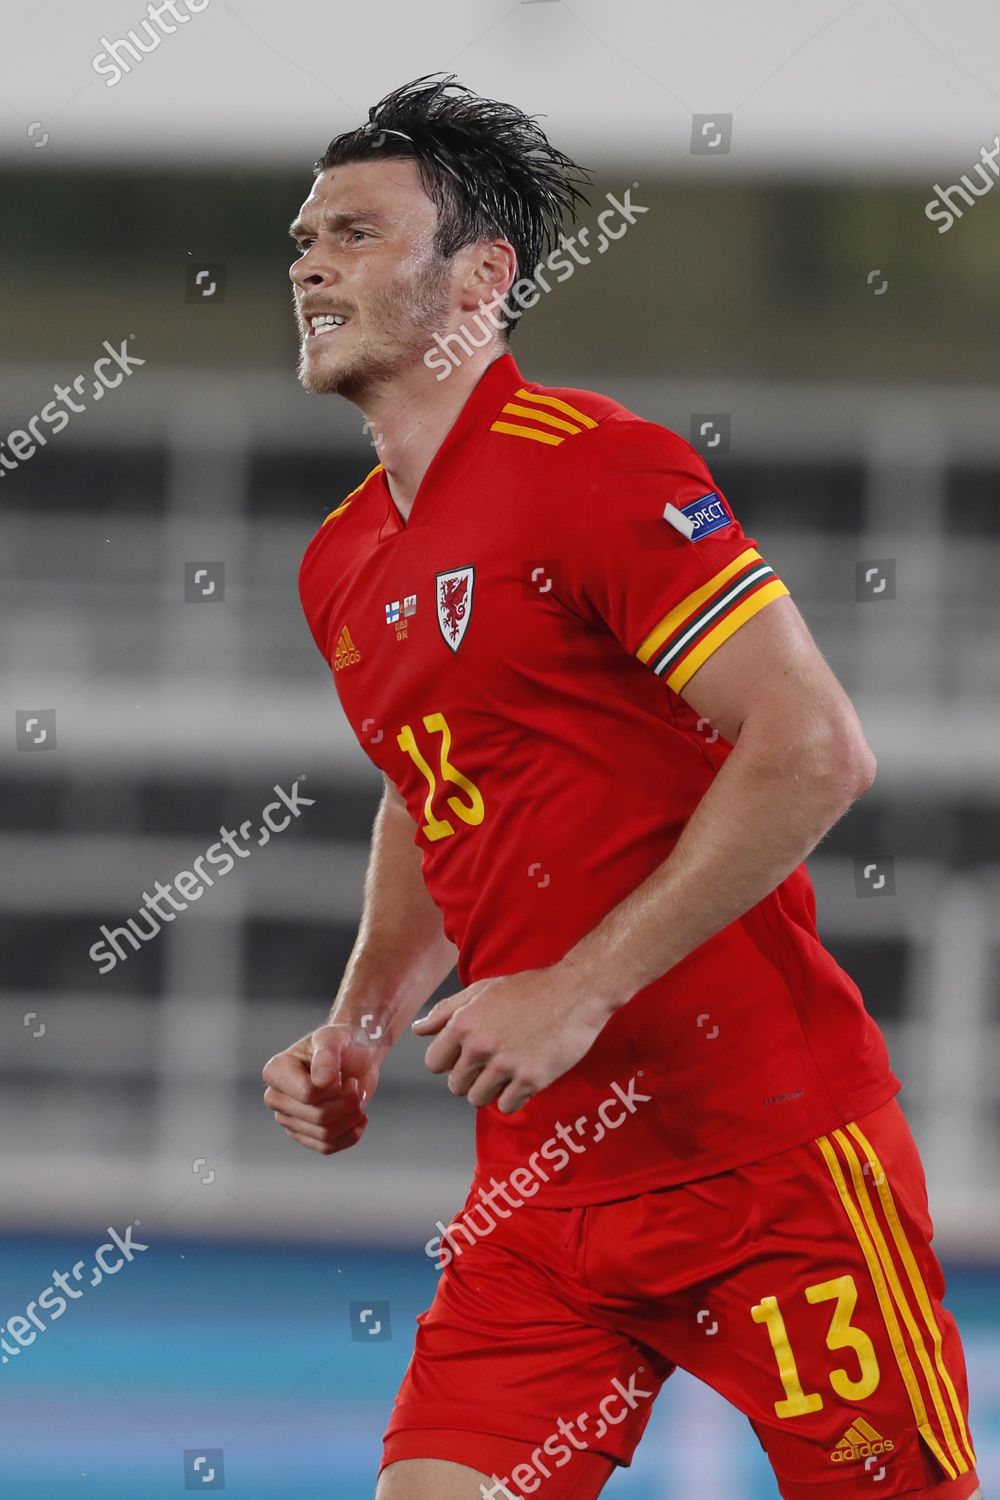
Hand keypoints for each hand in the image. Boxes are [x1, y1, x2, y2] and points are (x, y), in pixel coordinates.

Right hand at [262, 1023, 379, 1155]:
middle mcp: (276, 1097)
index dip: (334, 1087)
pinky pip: (326, 1147)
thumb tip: (321, 1081)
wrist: (355, 1056)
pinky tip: (360, 1118)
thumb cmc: (342, 1043)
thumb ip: (327, 1054)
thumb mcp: (336, 1038)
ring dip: (352, 1116)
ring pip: (325, 1134)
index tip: (341, 1074)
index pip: (308, 1094)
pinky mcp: (304, 1134)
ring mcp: (288, 1118)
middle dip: (348, 1103)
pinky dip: (350, 1135)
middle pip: (318, 1117)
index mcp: (275, 1071)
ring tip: (357, 1097)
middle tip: (355, 1086)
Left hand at [411, 964, 613, 1114]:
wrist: (576, 991)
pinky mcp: (530, 1080)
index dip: (450, 1062)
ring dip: (491, 1091)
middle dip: (471, 1078)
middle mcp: (480, 1046)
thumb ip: (446, 1011)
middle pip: (455, 1086)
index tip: (467, 1057)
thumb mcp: (482, 991)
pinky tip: (524, 1078)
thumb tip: (419, 1030)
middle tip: (493, 1063)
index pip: (435, 1063)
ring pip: (478, 1100)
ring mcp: (505, 1065)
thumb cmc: (530, 989)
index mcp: (463, 1023)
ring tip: (508, 1071)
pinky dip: (513, 1098)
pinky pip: (506, 1107)